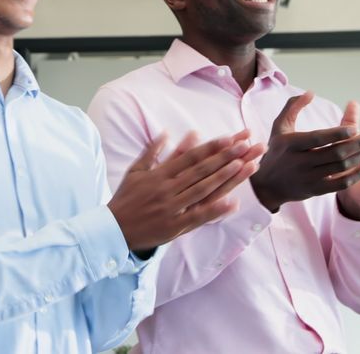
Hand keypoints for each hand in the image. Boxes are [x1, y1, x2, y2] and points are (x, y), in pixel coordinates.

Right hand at [107, 131, 264, 252]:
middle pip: (201, 171)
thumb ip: (151, 151)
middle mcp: (167, 189)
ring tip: (245, 166)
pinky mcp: (175, 226)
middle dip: (225, 157)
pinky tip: (233, 203)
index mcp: (159, 174)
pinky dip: (216, 210)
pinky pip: (198, 217)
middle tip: (246, 146)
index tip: (229, 138)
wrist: (114, 228)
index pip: (189, 157)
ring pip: (203, 190)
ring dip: (225, 177)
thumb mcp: (135, 170)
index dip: (210, 147)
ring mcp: (172, 208)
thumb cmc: (126, 198)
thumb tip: (165, 132)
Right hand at [250, 91, 359, 212]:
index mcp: (291, 143)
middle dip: (357, 144)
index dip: (338, 133)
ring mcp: (308, 177)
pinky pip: (340, 184)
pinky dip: (355, 175)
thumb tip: (311, 92)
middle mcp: (299, 161)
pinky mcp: (315, 189)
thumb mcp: (279, 126)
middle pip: (335, 153)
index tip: (355, 128)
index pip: (318, 138)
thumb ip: (293, 106)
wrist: (268, 185)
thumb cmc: (277, 151)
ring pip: (340, 168)